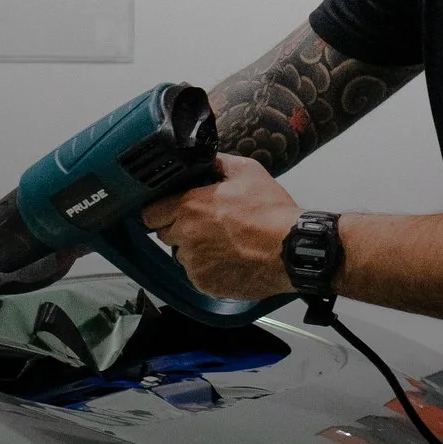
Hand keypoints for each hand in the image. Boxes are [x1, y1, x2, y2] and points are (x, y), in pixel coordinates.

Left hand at [140, 155, 302, 300]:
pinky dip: (208, 269)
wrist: (292, 250)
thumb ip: (218, 163)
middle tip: (207, 224)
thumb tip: (205, 160)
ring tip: (224, 243)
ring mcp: (194, 263)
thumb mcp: (248, 172)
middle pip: (165, 234)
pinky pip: (197, 275)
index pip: (150, 214)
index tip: (173, 210)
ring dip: (195, 250)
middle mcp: (186, 236)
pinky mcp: (205, 283)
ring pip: (182, 256)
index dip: (161, 211)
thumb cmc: (272, 212)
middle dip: (180, 229)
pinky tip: (230, 259)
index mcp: (190, 207)